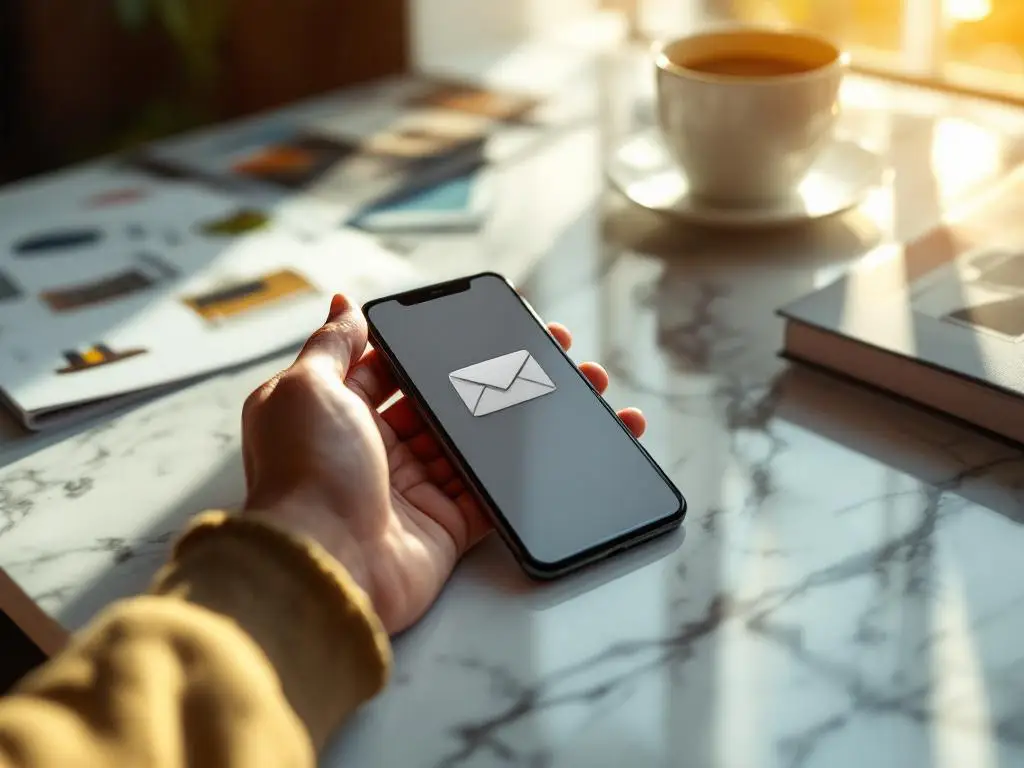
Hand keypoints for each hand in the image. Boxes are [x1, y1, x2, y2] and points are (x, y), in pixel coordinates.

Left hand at [241, 293, 646, 632]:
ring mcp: (413, 489)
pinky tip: (553, 443)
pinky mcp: (445, 526)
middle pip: (441, 404)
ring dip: (514, 418)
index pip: (394, 369)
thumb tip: (344, 305)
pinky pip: (489, 492)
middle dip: (487, 377)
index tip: (479, 324)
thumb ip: (331, 345)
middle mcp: (376, 449)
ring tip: (564, 387)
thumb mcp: (306, 389)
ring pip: (472, 443)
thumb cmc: (305, 472)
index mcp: (341, 411)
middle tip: (537, 352)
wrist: (324, 564)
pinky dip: (520, 472)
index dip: (434, 345)